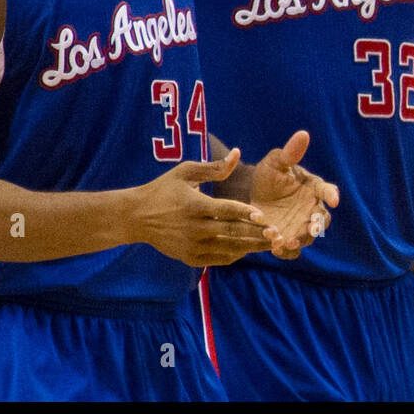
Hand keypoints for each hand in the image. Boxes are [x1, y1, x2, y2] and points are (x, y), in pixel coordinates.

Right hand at [128, 150, 276, 266]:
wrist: (136, 216)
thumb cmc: (163, 189)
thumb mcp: (185, 172)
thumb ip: (214, 168)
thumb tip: (238, 154)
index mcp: (193, 205)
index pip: (225, 210)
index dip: (245, 213)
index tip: (263, 216)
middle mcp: (194, 228)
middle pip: (231, 232)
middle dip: (255, 234)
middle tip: (276, 233)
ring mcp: (191, 245)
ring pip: (227, 249)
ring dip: (250, 247)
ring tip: (270, 244)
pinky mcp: (189, 257)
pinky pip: (218, 259)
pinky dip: (234, 255)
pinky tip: (247, 249)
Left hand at [248, 130, 338, 258]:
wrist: (250, 195)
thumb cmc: (269, 175)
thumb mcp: (275, 162)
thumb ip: (289, 153)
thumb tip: (303, 134)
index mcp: (314, 188)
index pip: (328, 191)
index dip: (331, 195)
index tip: (333, 199)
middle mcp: (311, 210)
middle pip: (322, 220)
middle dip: (316, 225)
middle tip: (311, 229)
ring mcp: (300, 227)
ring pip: (307, 237)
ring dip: (298, 240)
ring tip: (284, 241)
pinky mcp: (287, 239)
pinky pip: (292, 249)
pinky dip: (285, 250)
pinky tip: (274, 247)